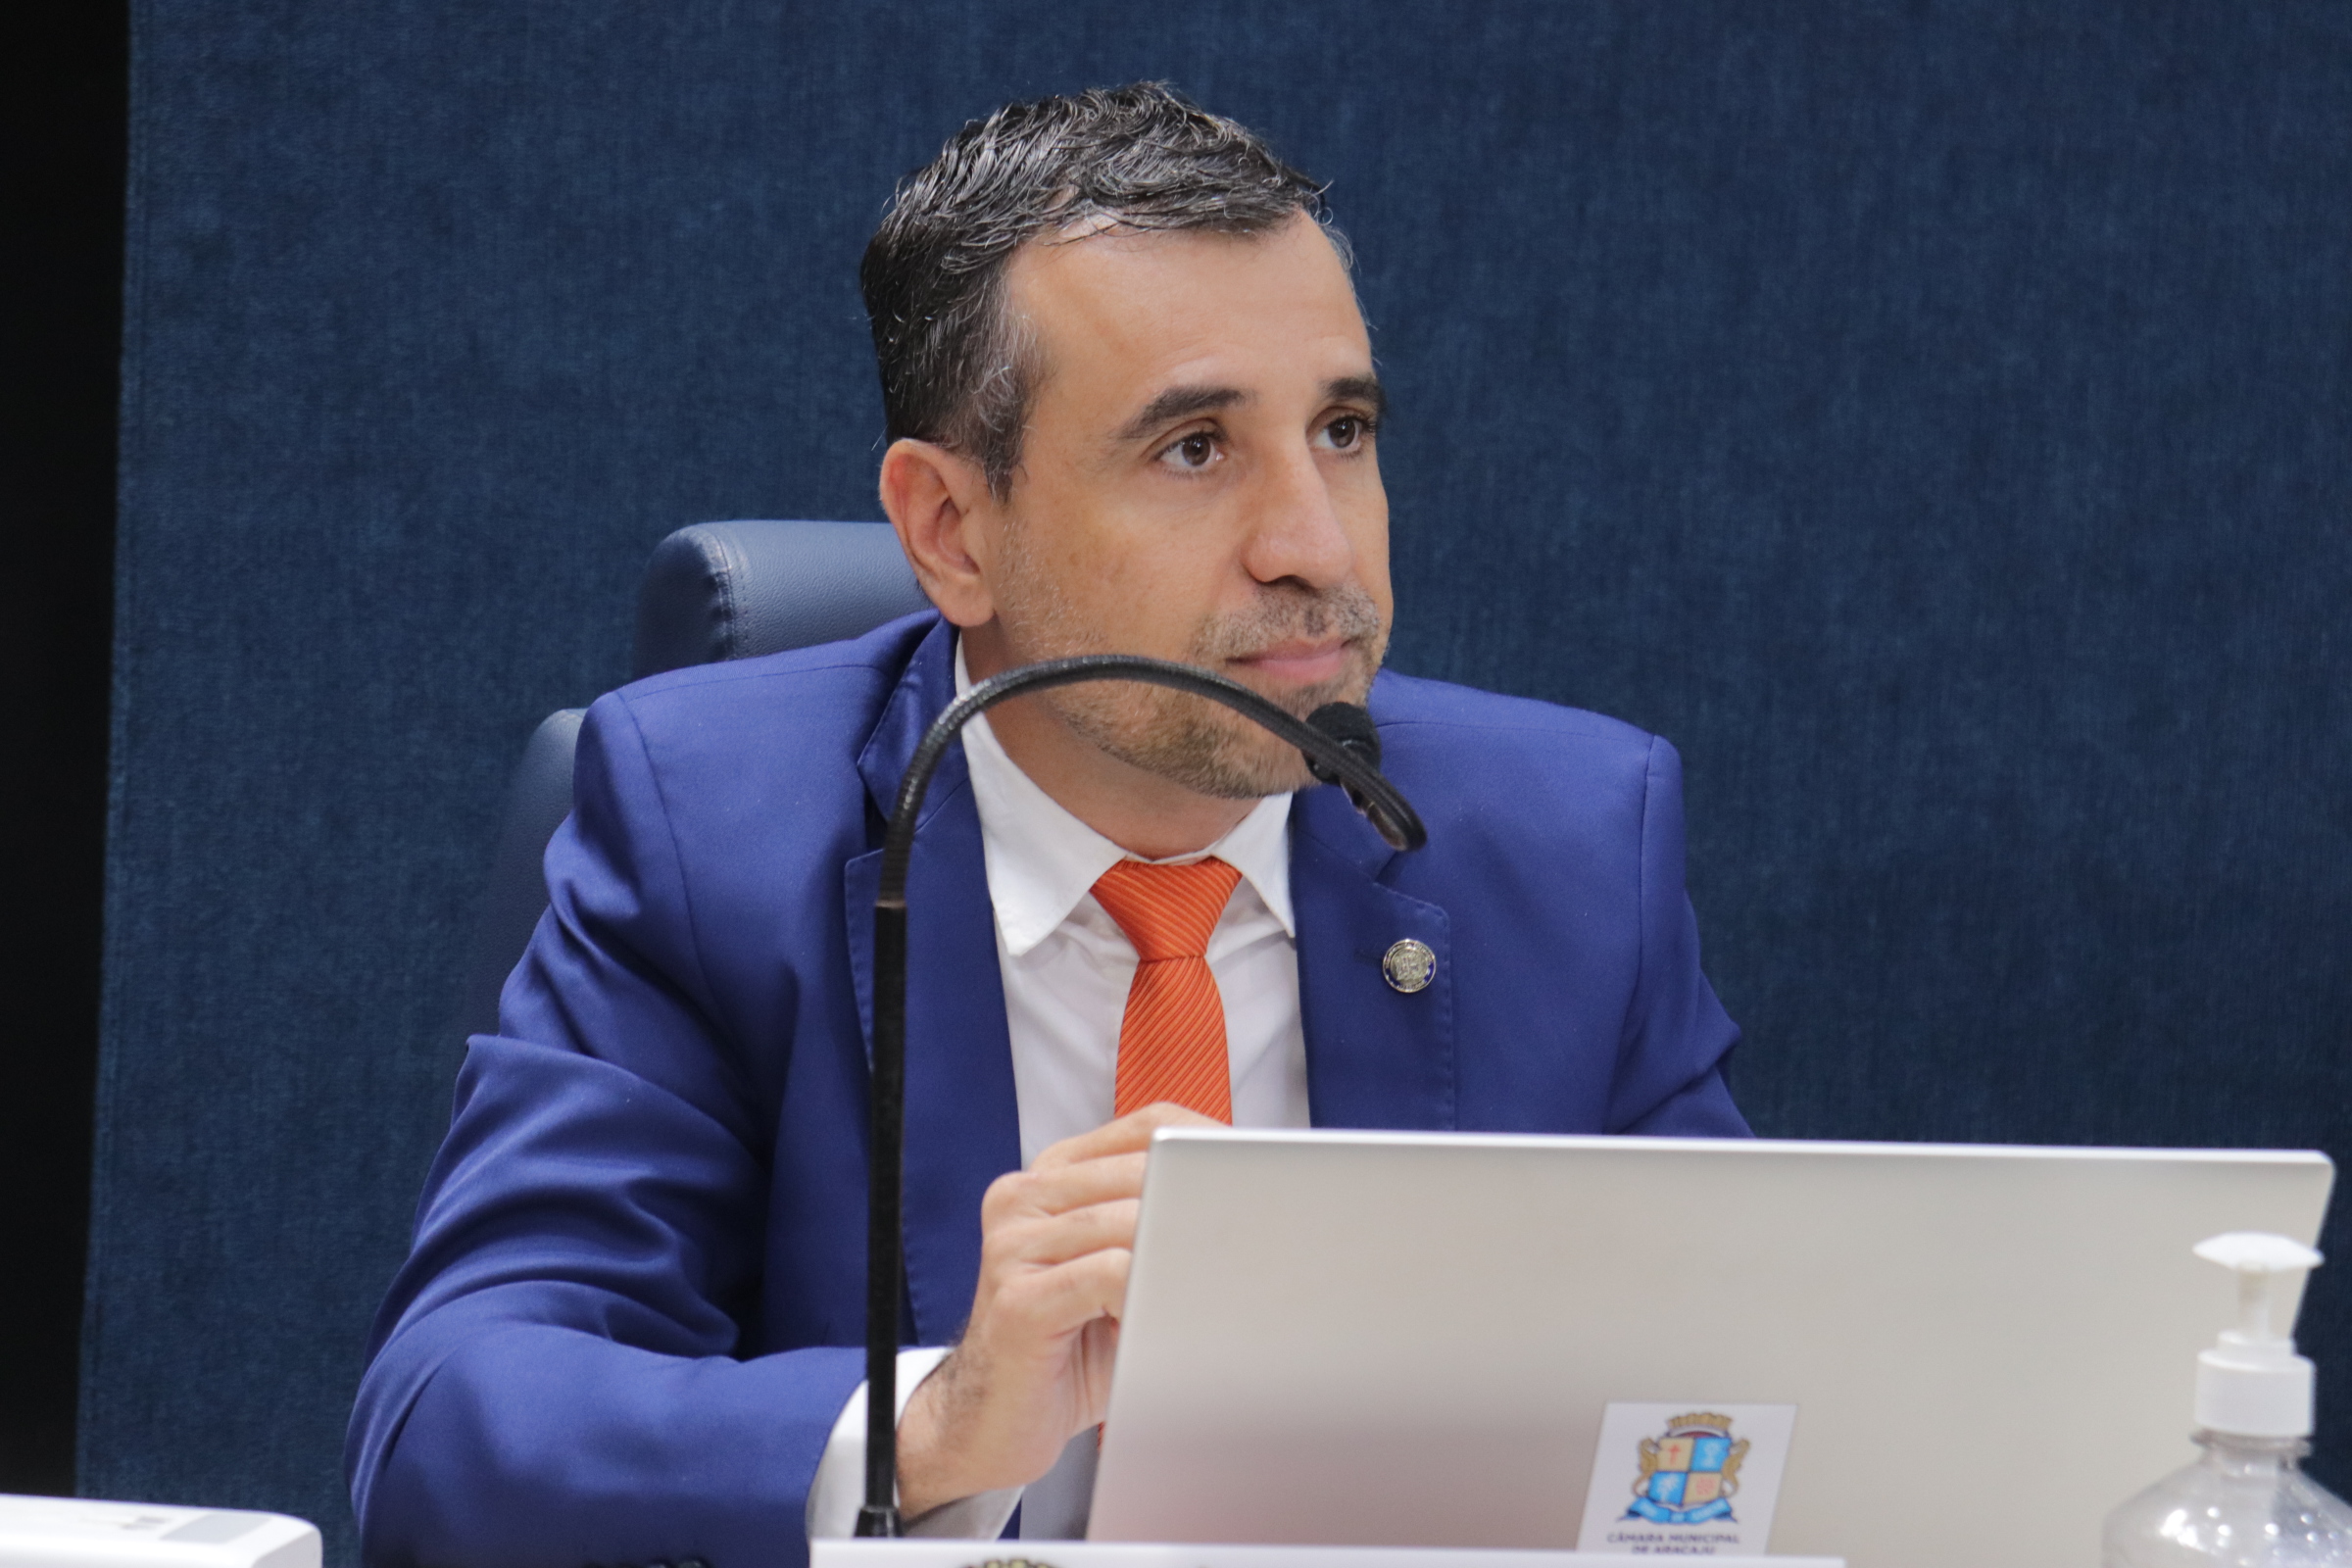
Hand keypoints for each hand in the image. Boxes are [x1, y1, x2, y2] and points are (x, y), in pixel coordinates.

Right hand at [893, 1102, 1218, 1515]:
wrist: (992, 1423)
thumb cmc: (1071, 1348)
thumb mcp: (1118, 1274)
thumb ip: (1155, 1227)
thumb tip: (1245, 1207)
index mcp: (1050, 1179)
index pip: (1145, 1126)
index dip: (1210, 1144)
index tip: (1257, 1176)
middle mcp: (1022, 1199)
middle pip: (1143, 1168)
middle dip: (1205, 1204)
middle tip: (1255, 1236)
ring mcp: (1012, 1246)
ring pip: (1129, 1219)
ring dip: (1182, 1254)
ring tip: (1215, 1284)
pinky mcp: (1016, 1300)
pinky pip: (1107, 1275)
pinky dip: (1152, 1294)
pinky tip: (1167, 1317)